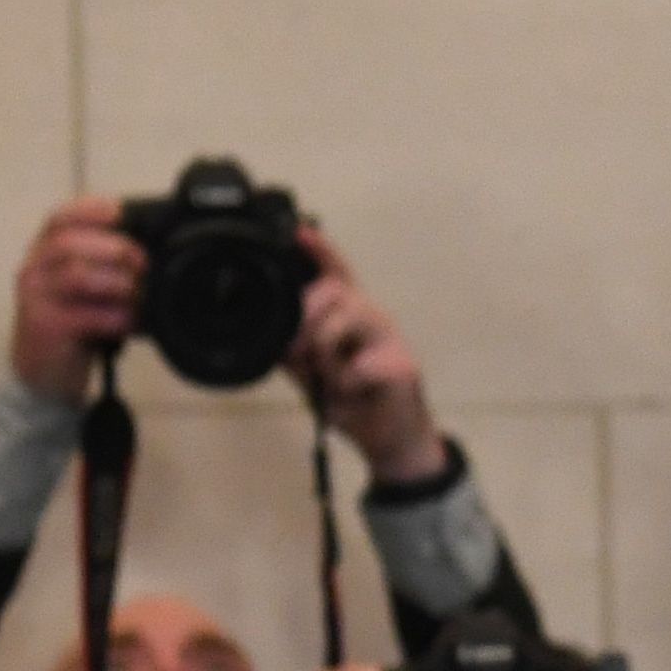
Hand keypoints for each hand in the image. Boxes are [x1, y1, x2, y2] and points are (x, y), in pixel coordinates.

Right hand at [8, 197, 141, 402]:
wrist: (43, 376)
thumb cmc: (71, 328)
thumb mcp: (85, 292)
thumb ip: (102, 269)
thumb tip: (149, 255)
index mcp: (43, 254)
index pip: (59, 219)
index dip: (90, 210)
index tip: (122, 212)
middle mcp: (33, 270)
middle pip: (69, 242)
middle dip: (114, 248)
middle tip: (143, 264)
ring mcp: (36, 298)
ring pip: (76, 274)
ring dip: (117, 282)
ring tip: (139, 295)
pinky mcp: (46, 326)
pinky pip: (84, 314)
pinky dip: (115, 316)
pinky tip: (130, 322)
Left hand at [287, 231, 442, 486]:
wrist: (388, 440)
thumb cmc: (351, 400)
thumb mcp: (310, 373)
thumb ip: (291, 349)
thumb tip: (266, 331)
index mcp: (350, 314)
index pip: (336, 272)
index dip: (320, 250)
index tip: (299, 230)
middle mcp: (372, 316)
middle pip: (334, 290)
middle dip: (306, 315)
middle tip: (299, 351)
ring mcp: (392, 337)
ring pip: (346, 318)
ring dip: (326, 352)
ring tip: (330, 379)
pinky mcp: (403, 364)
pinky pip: (359, 364)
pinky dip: (346, 385)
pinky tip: (354, 395)